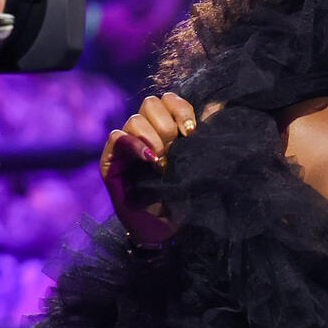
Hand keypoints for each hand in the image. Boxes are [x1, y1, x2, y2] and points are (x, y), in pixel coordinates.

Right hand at [101, 92, 208, 244]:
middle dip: (167, 125)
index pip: (169, 99)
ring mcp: (126, 145)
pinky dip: (135, 145)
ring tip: (163, 162)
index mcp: (166, 126)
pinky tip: (150, 160)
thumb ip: (204, 133)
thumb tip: (217, 106)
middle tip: (176, 149)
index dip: (182, 110)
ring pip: (136, 120)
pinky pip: (117, 137)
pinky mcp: (111, 160)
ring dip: (154, 138)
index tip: (192, 132)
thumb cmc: (186, 194)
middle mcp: (144, 132)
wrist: (168, 227)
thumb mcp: (199, 160)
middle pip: (151, 103)